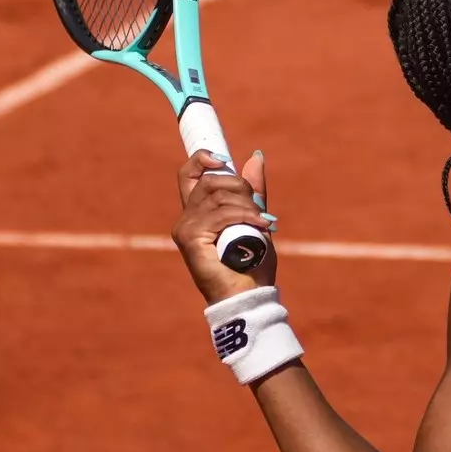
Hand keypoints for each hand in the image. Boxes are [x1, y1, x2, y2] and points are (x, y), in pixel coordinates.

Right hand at [173, 149, 277, 301]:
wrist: (249, 294)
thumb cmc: (252, 263)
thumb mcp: (255, 219)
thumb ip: (253, 191)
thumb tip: (255, 156)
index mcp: (198, 213)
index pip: (189, 175)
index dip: (201, 159)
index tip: (223, 160)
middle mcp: (187, 219)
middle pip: (210, 181)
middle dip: (240, 187)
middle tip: (259, 209)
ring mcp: (186, 228)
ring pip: (219, 196)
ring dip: (248, 207)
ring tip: (264, 224)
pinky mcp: (191, 237)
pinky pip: (222, 214)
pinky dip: (247, 217)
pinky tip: (263, 226)